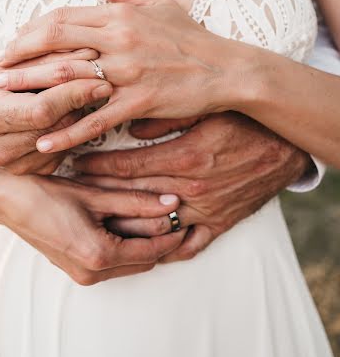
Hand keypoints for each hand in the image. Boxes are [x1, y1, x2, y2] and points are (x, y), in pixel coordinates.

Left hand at [0, 0, 241, 152]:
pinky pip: (97, 118)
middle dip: (21, 57)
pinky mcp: (140, 101)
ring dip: (35, 90)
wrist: (226, 68)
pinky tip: (47, 142)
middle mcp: (120, 39)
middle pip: (56, 43)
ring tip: (8, 101)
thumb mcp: (157, 3)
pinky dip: (69, 131)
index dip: (32, 30)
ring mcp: (129, 71)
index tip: (14, 43)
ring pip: (70, 78)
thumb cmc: (191, 36)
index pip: (63, 17)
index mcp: (120, 15)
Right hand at [0, 50, 111, 174]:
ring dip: (79, 117)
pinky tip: (70, 115)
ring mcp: (13, 166)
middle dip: (80, 104)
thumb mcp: (20, 62)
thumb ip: (52, 58)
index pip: (41, 109)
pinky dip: (72, 131)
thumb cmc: (4, 79)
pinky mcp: (32, 172)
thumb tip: (92, 54)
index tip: (99, 78)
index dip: (73, 93)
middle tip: (102, 85)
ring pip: (63, 140)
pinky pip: (64, 152)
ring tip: (82, 96)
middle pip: (55, 127)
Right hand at [0, 165, 185, 285]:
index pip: (151, 252)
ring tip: (152, 214)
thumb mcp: (96, 194)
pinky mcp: (76, 268)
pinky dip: (126, 246)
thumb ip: (136, 200)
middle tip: (172, 215)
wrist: (8, 201)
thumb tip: (171, 203)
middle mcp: (92, 273)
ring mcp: (82, 274)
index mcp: (99, 256)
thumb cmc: (47, 194)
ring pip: (129, 264)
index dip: (171, 235)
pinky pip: (113, 263)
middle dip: (160, 240)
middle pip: (143, 262)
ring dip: (143, 243)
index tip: (184, 217)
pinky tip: (128, 222)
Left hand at [72, 113, 309, 261]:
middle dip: (98, 192)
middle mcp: (191, 189)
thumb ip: (164, 117)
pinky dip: (163, 248)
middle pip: (131, 196)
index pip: (127, 166)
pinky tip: (141, 245)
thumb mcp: (204, 108)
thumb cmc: (243, 121)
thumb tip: (130, 127)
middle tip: (71, 188)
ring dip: (120, 222)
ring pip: (151, 226)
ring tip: (93, 217)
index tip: (74, 162)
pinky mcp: (219, 224)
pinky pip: (186, 245)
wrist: (284, 148)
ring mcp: (204, 211)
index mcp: (184, 158)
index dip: (96, 165)